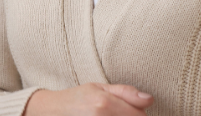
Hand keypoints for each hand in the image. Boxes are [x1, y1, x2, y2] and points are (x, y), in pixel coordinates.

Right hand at [23, 82, 153, 115]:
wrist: (51, 111)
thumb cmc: (77, 98)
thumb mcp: (99, 87)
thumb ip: (126, 93)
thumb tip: (150, 99)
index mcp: (104, 104)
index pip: (139, 115)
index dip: (137, 112)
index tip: (128, 109)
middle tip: (115, 112)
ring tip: (108, 115)